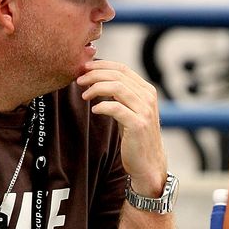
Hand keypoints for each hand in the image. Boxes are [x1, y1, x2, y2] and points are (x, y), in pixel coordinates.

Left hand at [77, 60, 167, 195]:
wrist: (148, 163)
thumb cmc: (135, 137)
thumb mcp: (130, 110)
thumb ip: (121, 95)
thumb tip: (98, 79)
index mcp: (146, 90)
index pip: (122, 69)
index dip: (102, 66)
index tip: (85, 69)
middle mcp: (148, 97)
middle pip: (118, 75)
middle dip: (95, 75)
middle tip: (79, 80)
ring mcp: (145, 110)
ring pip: (117, 87)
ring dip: (96, 88)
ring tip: (84, 95)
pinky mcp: (138, 124)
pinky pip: (116, 108)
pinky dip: (102, 106)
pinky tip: (94, 110)